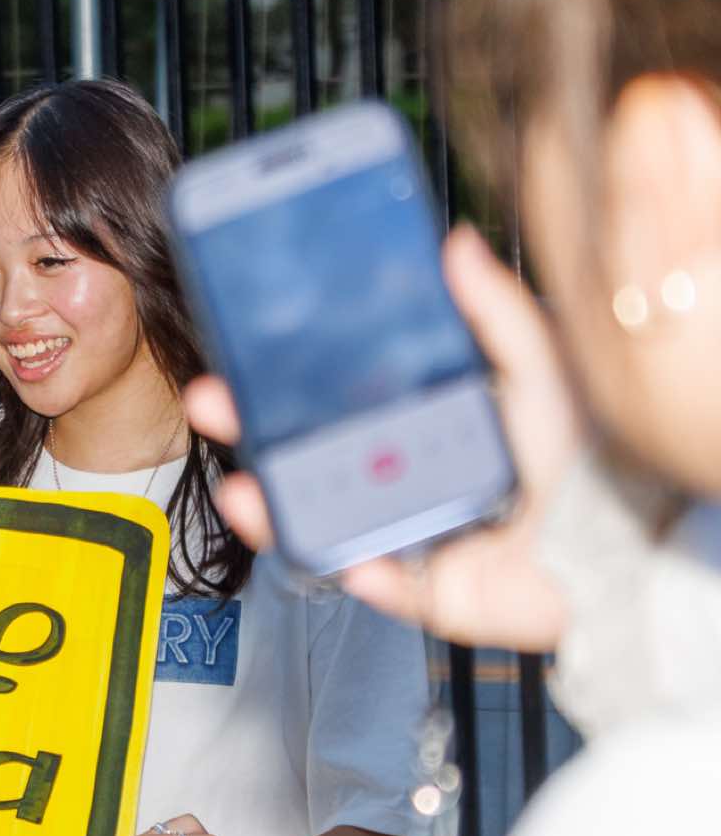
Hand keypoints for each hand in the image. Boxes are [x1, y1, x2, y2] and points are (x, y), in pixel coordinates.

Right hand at [182, 226, 579, 651]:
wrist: (626, 539)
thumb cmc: (591, 455)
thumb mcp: (541, 365)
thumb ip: (498, 311)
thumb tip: (458, 243)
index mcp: (417, 421)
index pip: (332, 397)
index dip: (282, 379)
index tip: (242, 351)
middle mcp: (400, 476)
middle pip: (306, 457)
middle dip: (251, 433)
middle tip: (209, 400)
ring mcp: (406, 534)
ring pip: (321, 523)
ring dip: (272, 511)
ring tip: (244, 490)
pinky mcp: (426, 591)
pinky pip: (382, 585)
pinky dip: (363, 574)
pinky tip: (349, 558)